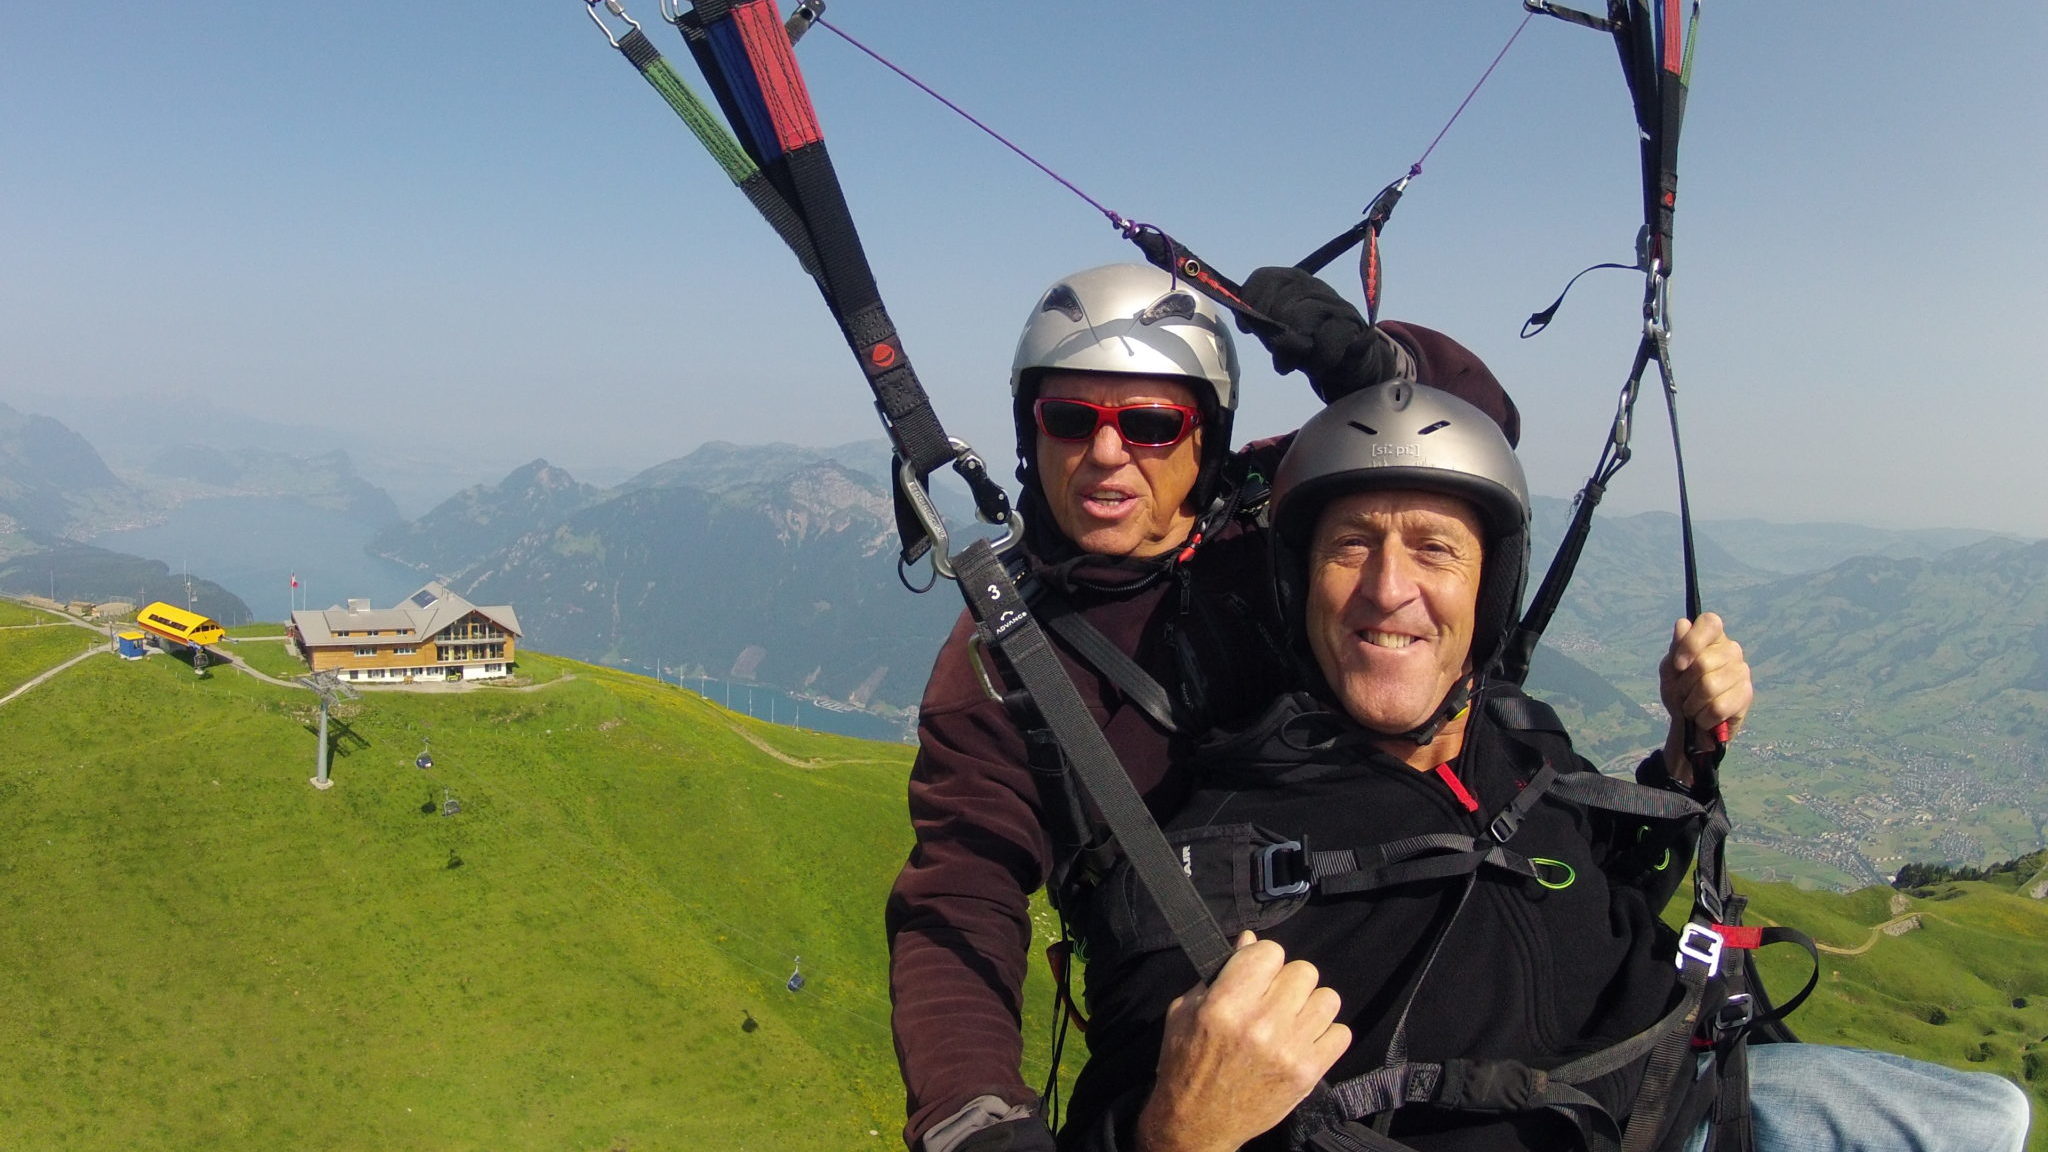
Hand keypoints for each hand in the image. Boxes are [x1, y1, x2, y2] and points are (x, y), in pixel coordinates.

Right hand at [1134, 933, 1349, 1151]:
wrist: (1198, 1123)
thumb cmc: (1186, 1064)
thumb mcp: (1185, 1012)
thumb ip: (1219, 974)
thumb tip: (1250, 941)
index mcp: (1225, 1005)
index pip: (1270, 951)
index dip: (1263, 960)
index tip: (1256, 975)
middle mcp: (1261, 1024)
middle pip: (1303, 971)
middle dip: (1287, 982)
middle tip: (1273, 1000)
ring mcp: (1288, 1050)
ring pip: (1327, 999)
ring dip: (1309, 1006)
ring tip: (1291, 1020)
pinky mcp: (1307, 1073)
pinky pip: (1341, 1034)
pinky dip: (1325, 1036)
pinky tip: (1303, 1042)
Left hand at [1236, 267, 1403, 401]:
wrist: (1353, 361)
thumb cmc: (1309, 342)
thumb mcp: (1278, 331)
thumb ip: (1259, 322)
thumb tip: (1243, 318)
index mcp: (1295, 282)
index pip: (1265, 278)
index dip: (1251, 302)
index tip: (1246, 328)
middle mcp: (1316, 288)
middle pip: (1280, 303)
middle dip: (1271, 333)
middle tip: (1277, 353)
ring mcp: (1336, 306)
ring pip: (1302, 322)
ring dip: (1291, 351)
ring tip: (1290, 365)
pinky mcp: (1354, 328)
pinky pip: (1327, 343)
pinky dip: (1318, 360)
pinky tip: (1318, 367)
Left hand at [1659, 612, 1751, 785]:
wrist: (1692, 726)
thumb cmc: (1681, 693)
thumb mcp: (1670, 671)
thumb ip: (1675, 649)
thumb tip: (1683, 625)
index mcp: (1712, 638)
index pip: (1710, 622)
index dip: (1691, 642)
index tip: (1678, 665)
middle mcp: (1731, 650)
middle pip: (1702, 662)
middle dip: (1684, 685)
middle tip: (1683, 694)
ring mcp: (1742, 671)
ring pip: (1709, 687)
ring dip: (1691, 704)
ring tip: (1692, 707)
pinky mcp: (1747, 694)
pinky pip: (1718, 707)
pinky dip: (1703, 717)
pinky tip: (1704, 717)